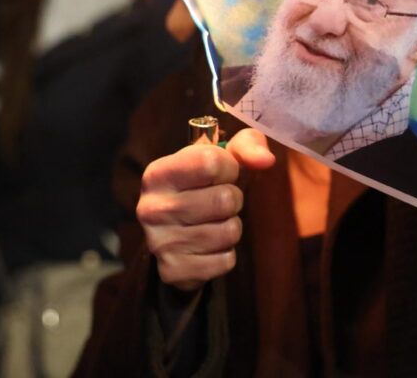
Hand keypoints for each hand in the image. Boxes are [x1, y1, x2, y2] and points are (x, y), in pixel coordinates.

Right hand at [136, 128, 274, 290]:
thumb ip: (247, 145)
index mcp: (158, 173)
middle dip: (233, 199)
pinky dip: (225, 253)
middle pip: (224, 199)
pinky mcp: (173, 271)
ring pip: (229, 231)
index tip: (221, 173)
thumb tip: (265, 160)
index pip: (211, 162)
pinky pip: (225, 261)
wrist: (174, 230)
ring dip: (231, 226)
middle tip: (220, 201)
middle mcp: (151, 208)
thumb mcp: (220, 154)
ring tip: (214, 221)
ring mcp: (160, 243)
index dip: (229, 167)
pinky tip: (209, 245)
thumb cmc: (201, 183)